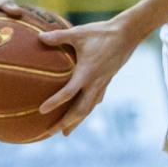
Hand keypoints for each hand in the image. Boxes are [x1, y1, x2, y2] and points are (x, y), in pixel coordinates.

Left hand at [37, 18, 140, 136]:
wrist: (128, 33)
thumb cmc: (102, 32)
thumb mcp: (79, 33)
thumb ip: (59, 36)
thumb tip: (39, 37)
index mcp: (87, 72)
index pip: (69, 92)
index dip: (56, 102)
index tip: (42, 111)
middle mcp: (95, 82)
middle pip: (80, 109)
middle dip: (65, 123)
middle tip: (49, 133)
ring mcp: (102, 82)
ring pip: (89, 108)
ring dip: (76, 121)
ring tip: (65, 133)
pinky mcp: (107, 80)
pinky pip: (96, 99)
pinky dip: (88, 109)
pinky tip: (85, 112)